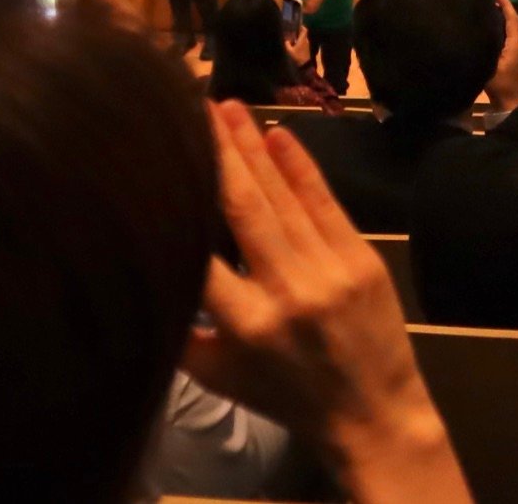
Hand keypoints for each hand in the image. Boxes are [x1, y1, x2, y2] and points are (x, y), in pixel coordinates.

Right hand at [185, 105, 465, 497]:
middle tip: (193, 105)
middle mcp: (285, 290)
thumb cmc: (285, 394)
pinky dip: (301, 167)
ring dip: (253, 147)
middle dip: (217, 152)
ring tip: (227, 107)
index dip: (173, 205)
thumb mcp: (217, 375)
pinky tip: (278, 135)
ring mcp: (329, 270)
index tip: (149, 165)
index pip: (198, 252)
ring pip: (282, 197)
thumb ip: (179, 327)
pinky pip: (325, 203)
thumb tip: (145, 270)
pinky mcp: (362, 258)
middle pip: (243, 208)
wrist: (372, 412)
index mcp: (244, 324)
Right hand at [487, 0, 517, 110]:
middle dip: (503, 9)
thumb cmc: (499, 84)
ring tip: (489, 11)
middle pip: (513, 22)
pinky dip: (502, 29)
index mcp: (516, 43)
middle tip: (490, 0)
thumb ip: (485, 47)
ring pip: (512, 30)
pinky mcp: (515, 58)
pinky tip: (492, 29)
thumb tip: (477, 30)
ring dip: (502, 19)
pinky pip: (510, 37)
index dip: (505, 4)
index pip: (512, 18)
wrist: (508, 103)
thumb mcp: (488, 64)